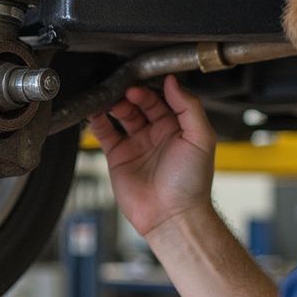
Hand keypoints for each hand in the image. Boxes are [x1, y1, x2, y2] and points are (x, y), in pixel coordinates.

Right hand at [88, 76, 215, 237]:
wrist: (171, 215)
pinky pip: (105, 133)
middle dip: (131, 94)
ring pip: (122, 115)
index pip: (162, 97)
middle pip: (140, 103)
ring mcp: (137, 144)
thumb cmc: (191, 183)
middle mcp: (157, 132)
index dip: (150, 88)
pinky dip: (98, 121)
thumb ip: (188, 106)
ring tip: (109, 100)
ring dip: (114, 104)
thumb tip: (172, 81)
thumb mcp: (201, 138)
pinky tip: (95, 112)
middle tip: (124, 92)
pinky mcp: (118, 156)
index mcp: (178, 126)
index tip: (141, 84)